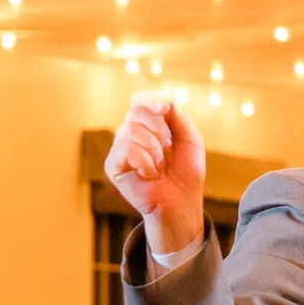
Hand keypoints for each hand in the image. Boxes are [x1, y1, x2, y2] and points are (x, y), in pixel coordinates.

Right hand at [106, 92, 206, 254]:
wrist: (182, 203)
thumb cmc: (186, 174)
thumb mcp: (190, 141)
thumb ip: (178, 118)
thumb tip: (163, 101)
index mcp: (147, 126)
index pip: (139, 101)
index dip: (150, 101)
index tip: (164, 110)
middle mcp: (130, 134)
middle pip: (135, 112)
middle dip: (157, 128)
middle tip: (166, 149)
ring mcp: (119, 149)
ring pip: (131, 129)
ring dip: (154, 148)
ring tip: (160, 166)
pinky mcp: (113, 165)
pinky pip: (126, 148)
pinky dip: (144, 160)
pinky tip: (149, 174)